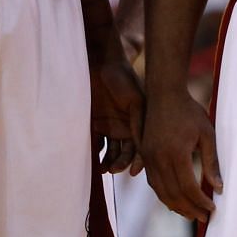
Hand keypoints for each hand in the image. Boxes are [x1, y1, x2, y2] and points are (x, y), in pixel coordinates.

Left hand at [92, 57, 145, 175]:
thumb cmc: (123, 79)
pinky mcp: (96, 124)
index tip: (133, 172)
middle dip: (121, 163)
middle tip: (113, 169)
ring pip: (111, 151)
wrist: (100, 64)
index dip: (139, 161)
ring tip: (102, 168)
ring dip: (108, 161)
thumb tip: (143, 148)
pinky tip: (93, 158)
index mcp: (141, 122)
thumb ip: (139, 123)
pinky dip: (96, 152)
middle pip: (126, 152)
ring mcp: (111, 126)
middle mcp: (127, 127)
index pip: (142, 146)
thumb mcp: (136, 101)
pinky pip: (96, 143)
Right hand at [141, 88, 222, 222]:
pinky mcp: (145, 156)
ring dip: (176, 207)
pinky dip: (164, 195)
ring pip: (161, 192)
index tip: (212, 209)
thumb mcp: (207, 134)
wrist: (164, 95)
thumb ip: (212, 162)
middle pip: (174, 194)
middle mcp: (159, 159)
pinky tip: (175, 200)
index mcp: (176, 154)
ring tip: (190, 215)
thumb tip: (218, 188)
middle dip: (190, 209)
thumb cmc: (189, 112)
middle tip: (203, 218)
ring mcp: (149, 158)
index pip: (189, 187)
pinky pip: (153, 183)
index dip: (200, 202)